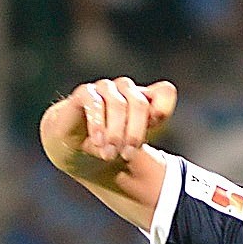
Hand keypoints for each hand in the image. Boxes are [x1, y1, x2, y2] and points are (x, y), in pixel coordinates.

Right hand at [44, 77, 176, 173]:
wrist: (77, 150)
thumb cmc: (109, 146)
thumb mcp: (131, 147)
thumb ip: (143, 135)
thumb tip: (149, 125)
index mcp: (144, 100)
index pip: (165, 92)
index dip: (163, 108)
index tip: (154, 126)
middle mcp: (126, 90)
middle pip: (140, 103)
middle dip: (135, 132)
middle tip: (127, 154)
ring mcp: (105, 89)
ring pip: (118, 103)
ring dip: (115, 132)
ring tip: (109, 154)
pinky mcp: (84, 93)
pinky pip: (94, 102)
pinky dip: (97, 123)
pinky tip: (97, 141)